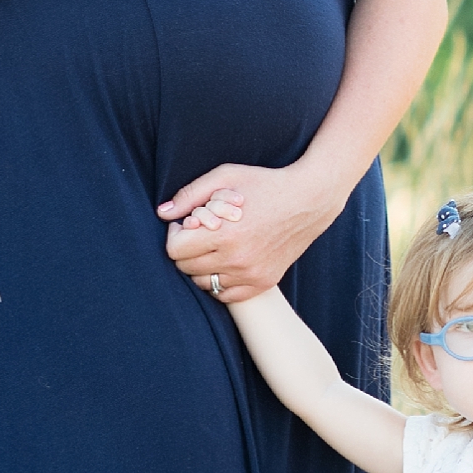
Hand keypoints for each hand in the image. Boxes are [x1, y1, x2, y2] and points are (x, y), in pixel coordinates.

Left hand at [157, 158, 340, 302]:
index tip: (185, 223)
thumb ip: (189, 195)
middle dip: (185, 249)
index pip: (175, 250)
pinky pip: (225, 295)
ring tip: (212, 245)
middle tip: (198, 233)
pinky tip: (224, 261)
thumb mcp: (225, 177)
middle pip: (186, 268)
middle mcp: (237, 259)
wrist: (309, 200)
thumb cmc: (265, 183)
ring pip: (203, 283)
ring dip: (200, 266)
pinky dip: (218, 282)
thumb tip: (162, 214)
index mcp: (225, 234)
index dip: (174, 234)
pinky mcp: (263, 282)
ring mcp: (251, 274)